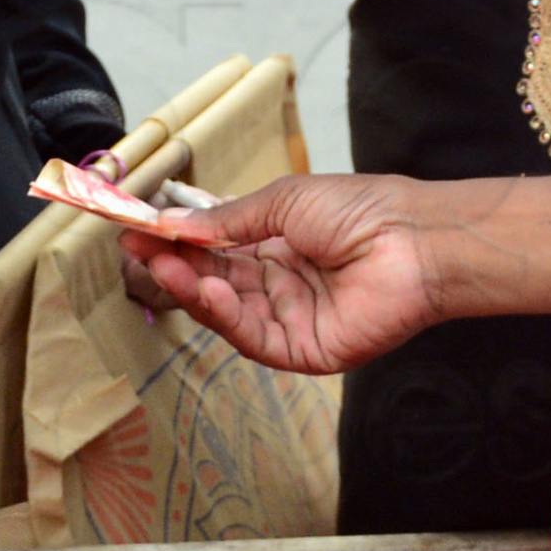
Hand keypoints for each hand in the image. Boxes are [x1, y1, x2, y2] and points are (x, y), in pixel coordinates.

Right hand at [125, 174, 443, 376]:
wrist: (415, 239)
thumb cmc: (362, 209)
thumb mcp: (284, 200)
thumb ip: (229, 220)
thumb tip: (175, 226)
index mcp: (278, 245)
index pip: (214, 249)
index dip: (176, 241)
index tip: (136, 229)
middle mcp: (281, 284)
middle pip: (214, 281)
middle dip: (173, 265)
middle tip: (135, 249)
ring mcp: (291, 319)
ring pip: (227, 312)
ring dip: (192, 289)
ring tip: (164, 266)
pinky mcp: (304, 350)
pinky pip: (254, 338)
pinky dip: (226, 316)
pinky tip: (210, 290)